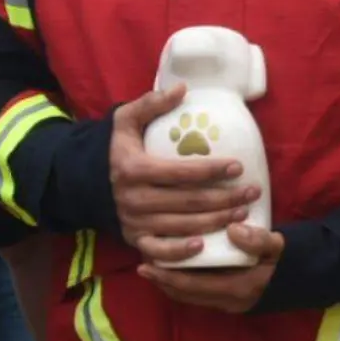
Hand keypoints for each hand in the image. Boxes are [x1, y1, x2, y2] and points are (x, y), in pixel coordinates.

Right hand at [109, 85, 258, 257]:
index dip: (211, 170)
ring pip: (181, 226)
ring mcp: (134, 223)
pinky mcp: (135, 239)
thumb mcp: (126, 119)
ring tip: (243, 213)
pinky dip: (181, 252)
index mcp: (133, 169)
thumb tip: (182, 88)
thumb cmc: (118, 147)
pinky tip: (205, 245)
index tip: (238, 165)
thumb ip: (151, 102)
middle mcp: (133, 199)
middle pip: (187, 202)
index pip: (180, 172)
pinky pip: (159, 251)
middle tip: (252, 191)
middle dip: (224, 198)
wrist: (88, 181)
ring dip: (215, 222)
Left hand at [137, 224, 285, 312]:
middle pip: (186, 295)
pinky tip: (177, 270)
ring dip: (171, 283)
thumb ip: (258, 239)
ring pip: (191, 297)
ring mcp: (230, 303)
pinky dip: (184, 284)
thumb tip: (232, 230)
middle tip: (143, 265)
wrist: (306, 277)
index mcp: (238, 288)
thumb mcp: (279, 246)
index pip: (193, 285)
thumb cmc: (290, 259)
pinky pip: (200, 294)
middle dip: (163, 280)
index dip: (168, 276)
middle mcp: (229, 301)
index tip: (148, 263)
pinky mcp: (230, 300)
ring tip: (154, 267)